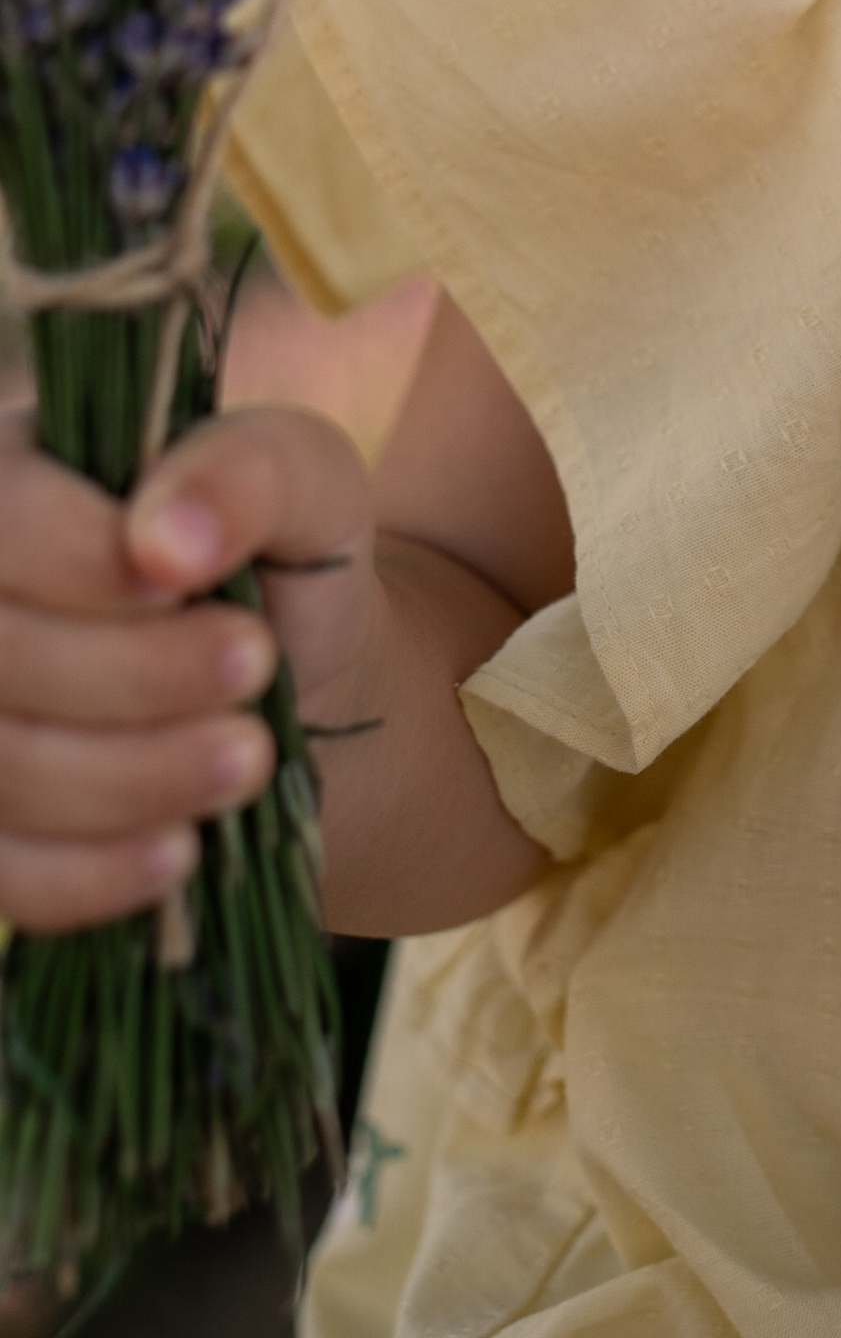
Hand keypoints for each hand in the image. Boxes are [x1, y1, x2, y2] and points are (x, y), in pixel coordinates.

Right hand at [0, 399, 375, 932]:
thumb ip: (248, 473)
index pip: (2, 518)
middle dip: (138, 678)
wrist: (286, 686)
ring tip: (248, 757)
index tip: (195, 589)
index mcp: (15, 475)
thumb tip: (164, 539)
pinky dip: (92, 872)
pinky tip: (177, 849)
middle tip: (257, 669)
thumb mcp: (305, 481)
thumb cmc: (279, 557)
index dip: (89, 569)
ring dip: (133, 778)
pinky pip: (3, 872)